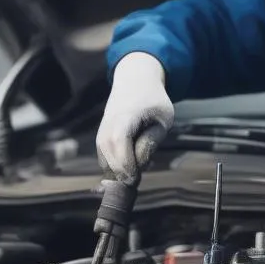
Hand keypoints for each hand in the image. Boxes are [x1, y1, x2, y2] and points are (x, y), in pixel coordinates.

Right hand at [96, 52, 173, 183]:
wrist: (135, 80)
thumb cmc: (154, 101)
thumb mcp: (163, 119)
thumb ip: (151, 140)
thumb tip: (140, 163)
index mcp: (126, 115)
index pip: (120, 141)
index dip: (125, 163)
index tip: (135, 179)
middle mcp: (109, 122)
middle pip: (108, 153)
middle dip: (120, 172)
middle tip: (135, 183)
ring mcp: (102, 128)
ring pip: (104, 157)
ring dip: (116, 171)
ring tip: (132, 175)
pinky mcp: (101, 135)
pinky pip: (104, 156)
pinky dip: (113, 166)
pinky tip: (126, 170)